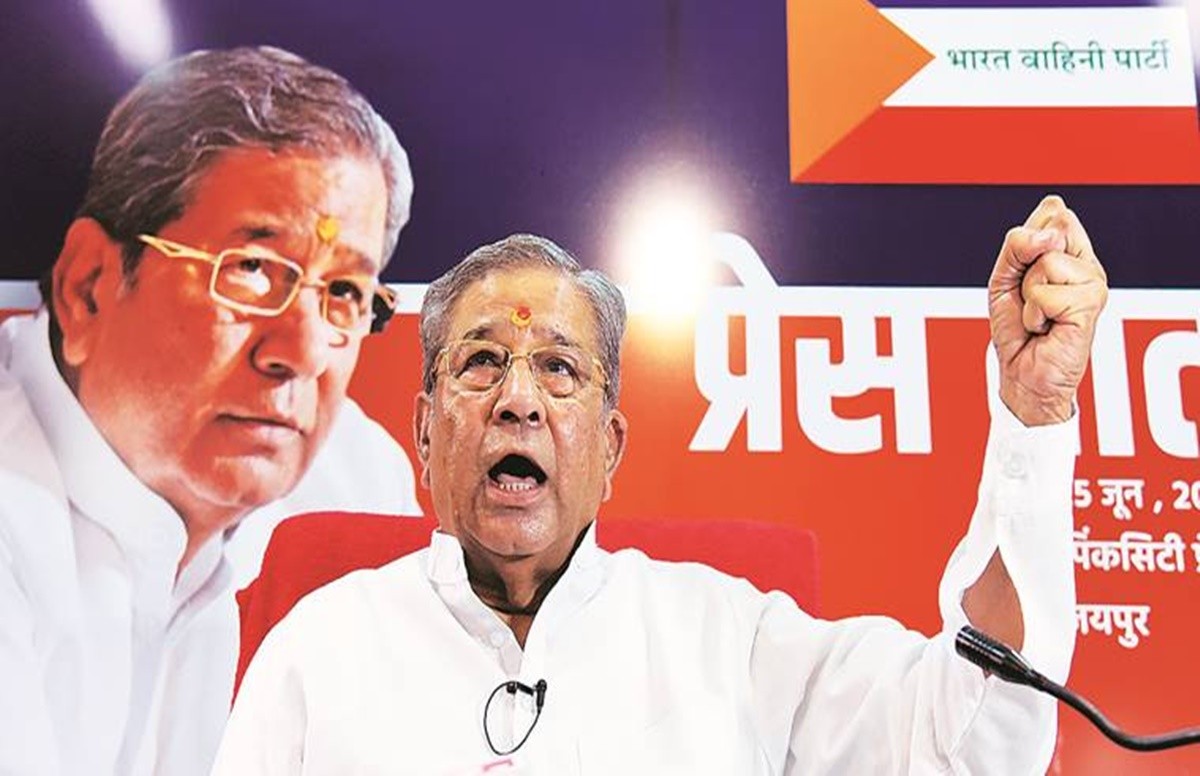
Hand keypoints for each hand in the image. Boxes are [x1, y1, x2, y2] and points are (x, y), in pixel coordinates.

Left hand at [988, 195, 1107, 425]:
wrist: (1023, 373)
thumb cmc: (1017, 326)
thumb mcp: (1004, 277)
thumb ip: (1018, 245)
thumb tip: (1051, 236)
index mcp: (1072, 249)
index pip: (1052, 212)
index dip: (1024, 241)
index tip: (1023, 273)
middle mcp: (1088, 262)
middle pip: (1050, 229)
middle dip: (1023, 265)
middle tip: (1030, 296)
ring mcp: (1095, 282)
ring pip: (1046, 262)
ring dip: (1029, 294)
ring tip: (1040, 315)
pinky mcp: (1093, 304)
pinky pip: (1045, 293)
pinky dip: (1034, 314)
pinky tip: (1047, 327)